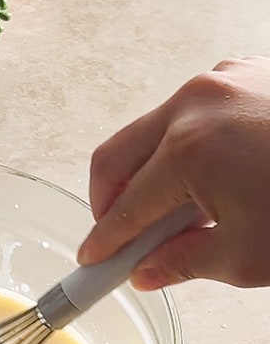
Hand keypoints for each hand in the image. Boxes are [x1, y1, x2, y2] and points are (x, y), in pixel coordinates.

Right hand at [78, 55, 269, 289]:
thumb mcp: (249, 255)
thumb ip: (184, 263)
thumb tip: (149, 272)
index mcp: (188, 151)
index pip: (125, 210)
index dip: (105, 243)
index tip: (94, 262)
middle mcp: (194, 105)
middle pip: (117, 157)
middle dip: (110, 202)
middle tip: (121, 236)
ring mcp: (221, 80)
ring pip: (152, 130)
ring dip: (148, 171)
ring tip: (176, 210)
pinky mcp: (247, 71)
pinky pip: (193, 108)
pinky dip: (186, 144)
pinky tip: (212, 176)